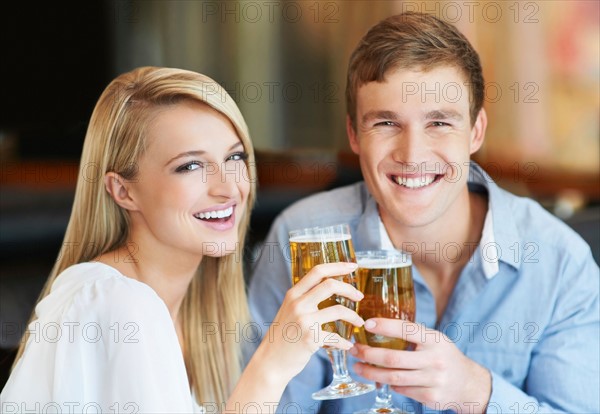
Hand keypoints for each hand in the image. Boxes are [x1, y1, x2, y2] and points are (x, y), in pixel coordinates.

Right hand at [260, 262, 364, 379]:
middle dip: (350, 289)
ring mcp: (304, 320)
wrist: (270, 362)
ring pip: (338, 310)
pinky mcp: (311, 338)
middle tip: (359, 296)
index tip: (352, 266)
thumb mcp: (288, 311)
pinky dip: (345, 342)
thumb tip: (328, 287)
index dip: (337, 266)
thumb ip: (304, 299)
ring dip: (354, 317)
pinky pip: (336, 336)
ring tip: (360, 323)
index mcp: (293, 294)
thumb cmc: (282, 337)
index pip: (317, 271)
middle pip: (330, 285)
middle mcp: (298, 304)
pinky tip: (347, 345)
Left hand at [350, 319, 490, 413]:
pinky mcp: (430, 397)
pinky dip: (388, 384)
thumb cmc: (444, 356)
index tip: (367, 324)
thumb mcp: (435, 339)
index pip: (407, 329)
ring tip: (358, 367)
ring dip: (371, 372)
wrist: (468, 384)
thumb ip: (412, 335)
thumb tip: (376, 327)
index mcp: (434, 340)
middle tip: (354, 349)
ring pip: (393, 378)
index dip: (386, 326)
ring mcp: (433, 380)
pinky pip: (401, 390)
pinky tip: (380, 378)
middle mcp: (434, 360)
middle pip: (394, 358)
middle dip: (369, 354)